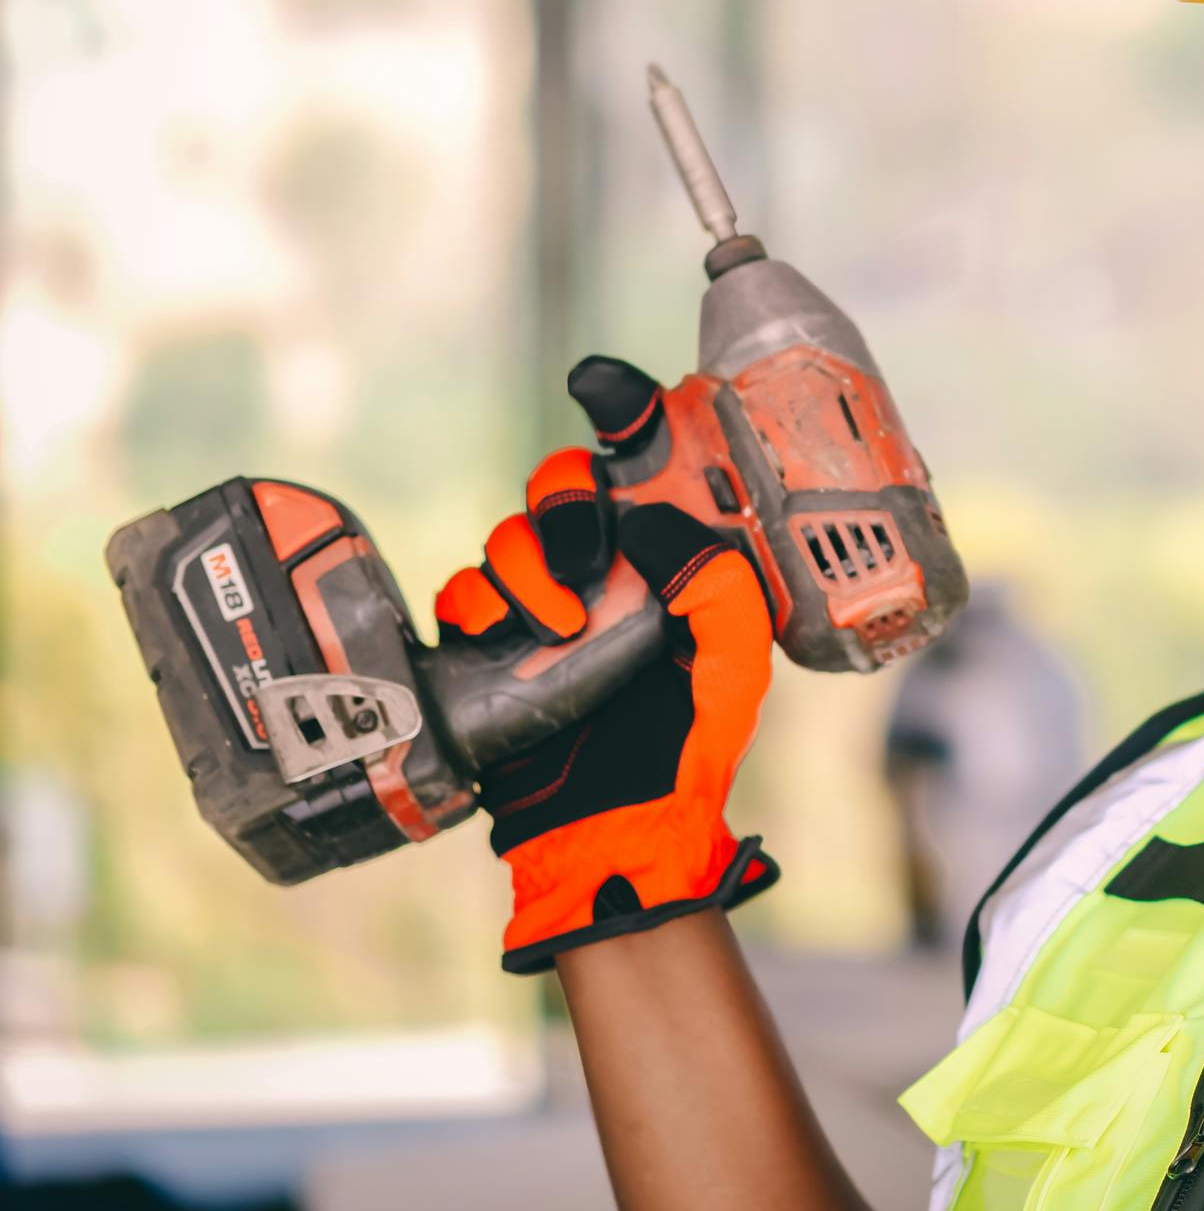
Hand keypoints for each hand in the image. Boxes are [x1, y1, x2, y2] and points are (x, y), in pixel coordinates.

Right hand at [436, 355, 778, 973]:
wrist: (612, 824)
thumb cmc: (685, 744)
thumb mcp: (733, 661)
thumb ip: (715, 582)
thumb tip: (655, 523)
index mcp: (672, 554)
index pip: (647, 459)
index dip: (624, 406)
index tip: (604, 386)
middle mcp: (609, 566)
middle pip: (564, 480)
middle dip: (567, 504)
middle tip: (586, 558)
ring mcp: (546, 599)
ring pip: (510, 532)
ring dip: (528, 571)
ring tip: (559, 630)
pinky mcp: (490, 637)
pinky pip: (463, 585)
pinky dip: (480, 606)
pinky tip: (508, 645)